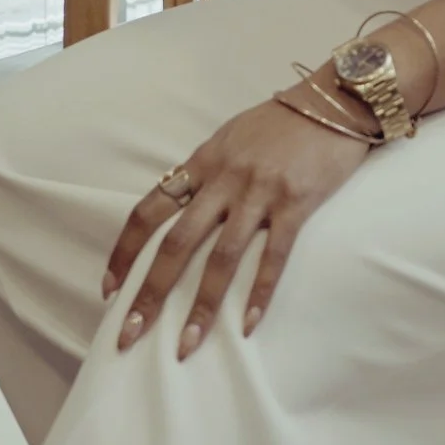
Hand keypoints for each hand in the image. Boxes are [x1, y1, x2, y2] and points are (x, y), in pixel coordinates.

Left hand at [104, 93, 372, 358]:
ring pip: (221, 257)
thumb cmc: (282, 121)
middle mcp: (224, 179)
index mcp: (202, 162)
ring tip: (187, 344)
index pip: (150, 210)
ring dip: (202, 306)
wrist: (334, 100)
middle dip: (150, 293)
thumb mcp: (231, 137)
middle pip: (176, 243)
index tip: (109, 290)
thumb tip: (181, 205)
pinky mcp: (296, 202)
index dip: (125, 251)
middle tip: (130, 334)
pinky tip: (249, 324)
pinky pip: (273, 255)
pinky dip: (260, 292)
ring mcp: (259, 192)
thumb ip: (207, 171)